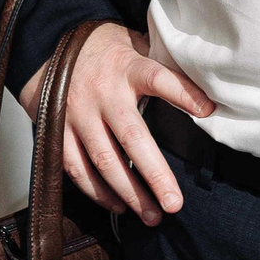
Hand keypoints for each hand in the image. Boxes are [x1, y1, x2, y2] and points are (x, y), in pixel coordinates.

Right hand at [17, 23, 213, 225]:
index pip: (158, 78)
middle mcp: (102, 92)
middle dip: (155, 174)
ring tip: (153, 215)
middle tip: (175, 203)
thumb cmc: (107, 51)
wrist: (52, 44)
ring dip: (129, 192)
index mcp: (127, 67)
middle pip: (132, 136)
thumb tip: (205, 95)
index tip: (207, 111)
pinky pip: (76, 167)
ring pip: (103, 160)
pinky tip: (118, 206)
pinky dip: (96, 190)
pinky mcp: (57, 129)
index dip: (182, 93)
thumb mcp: (137, 46)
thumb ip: (162, 68)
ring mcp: (77, 112)